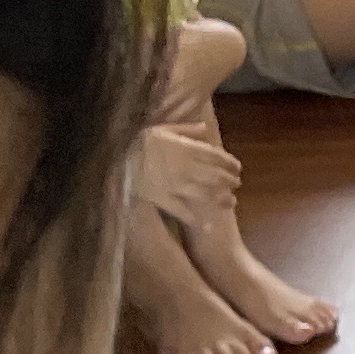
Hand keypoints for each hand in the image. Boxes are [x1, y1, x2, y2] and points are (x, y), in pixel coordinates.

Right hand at [134, 121, 242, 235]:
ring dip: (221, 200)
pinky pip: (182, 211)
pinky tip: (207, 226)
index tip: (237, 168)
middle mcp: (187, 168)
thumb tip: (204, 127)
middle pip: (216, 177)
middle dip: (230, 181)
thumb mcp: (163, 128)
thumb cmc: (139, 141)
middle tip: (236, 184)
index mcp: (188, 149)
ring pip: (205, 195)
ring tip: (231, 203)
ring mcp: (176, 185)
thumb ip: (186, 129)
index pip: (217, 157)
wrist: (117, 158)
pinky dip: (196, 219)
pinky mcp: (163, 199)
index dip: (230, 164)